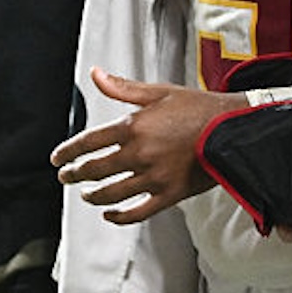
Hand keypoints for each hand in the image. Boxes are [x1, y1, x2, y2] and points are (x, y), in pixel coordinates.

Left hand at [51, 67, 247, 223]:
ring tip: (85, 194)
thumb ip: (123, 88)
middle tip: (66, 176)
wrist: (233, 129)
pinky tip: (109, 214)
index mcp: (133, 127)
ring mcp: (153, 177)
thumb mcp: (159, 91)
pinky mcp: (168, 195)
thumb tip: (96, 75)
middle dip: (75, 174)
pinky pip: (136, 212)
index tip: (58, 158)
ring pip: (111, 194)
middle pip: (95, 170)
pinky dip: (118, 217)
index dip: (68, 151)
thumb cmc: (198, 108)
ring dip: (93, 196)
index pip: (88, 142)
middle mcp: (139, 154)